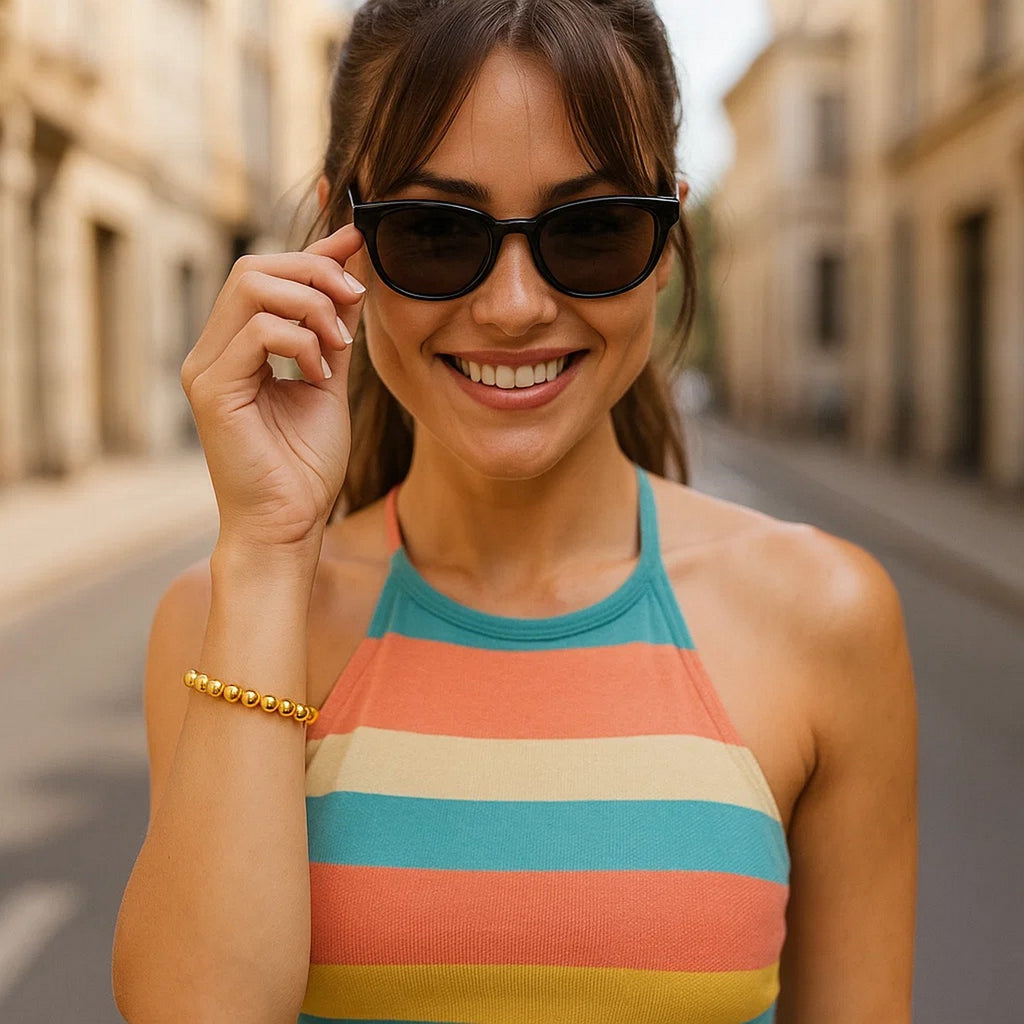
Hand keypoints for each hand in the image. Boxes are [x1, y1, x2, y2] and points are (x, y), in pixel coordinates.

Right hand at [180, 224, 366, 550]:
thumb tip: (351, 275)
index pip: (265, 272)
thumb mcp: (330, 381)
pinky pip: (259, 330)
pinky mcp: (212, 390)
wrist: (289, 525)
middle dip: (316, 272)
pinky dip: (302, 341)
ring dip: (312, 305)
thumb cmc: (305, 465)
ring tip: (340, 346)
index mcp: (236, 347)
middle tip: (355, 300)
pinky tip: (322, 374)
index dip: (311, 246)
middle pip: (255, 266)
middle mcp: (213, 350)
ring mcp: (206, 368)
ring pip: (253, 286)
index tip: (357, 233)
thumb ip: (334, 329)